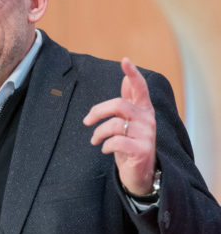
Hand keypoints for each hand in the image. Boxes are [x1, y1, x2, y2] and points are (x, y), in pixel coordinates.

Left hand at [83, 58, 156, 194]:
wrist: (140, 173)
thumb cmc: (131, 143)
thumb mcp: (129, 121)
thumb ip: (128, 101)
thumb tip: (125, 79)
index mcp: (143, 110)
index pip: (140, 88)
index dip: (133, 74)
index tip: (125, 60)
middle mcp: (147, 119)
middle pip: (119, 105)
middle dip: (97, 111)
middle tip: (86, 121)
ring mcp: (146, 135)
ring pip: (115, 125)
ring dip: (98, 133)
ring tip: (95, 140)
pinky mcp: (142, 150)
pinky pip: (116, 142)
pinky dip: (106, 145)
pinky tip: (105, 149)